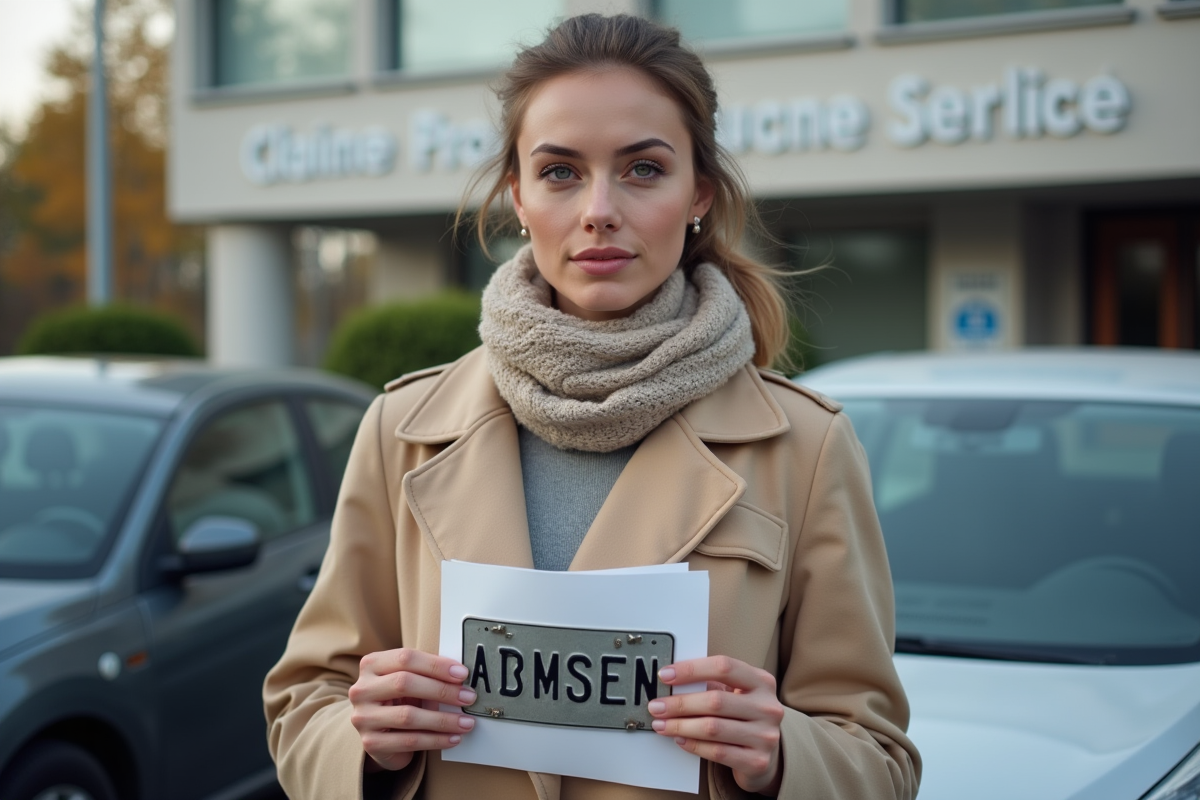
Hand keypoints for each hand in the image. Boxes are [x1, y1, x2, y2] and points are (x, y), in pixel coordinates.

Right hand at [348, 648, 477, 771]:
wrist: (381, 733)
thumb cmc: (401, 699)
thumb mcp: (410, 681)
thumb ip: (428, 674)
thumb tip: (461, 677)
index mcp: (371, 664)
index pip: (406, 658)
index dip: (436, 665)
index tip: (462, 674)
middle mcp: (361, 689)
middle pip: (404, 683)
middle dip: (442, 690)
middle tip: (468, 698)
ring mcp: (363, 717)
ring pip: (408, 716)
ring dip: (443, 719)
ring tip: (467, 722)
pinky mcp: (371, 743)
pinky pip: (409, 741)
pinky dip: (435, 740)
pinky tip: (453, 739)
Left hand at [649, 656, 784, 795]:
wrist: (769, 755)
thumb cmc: (743, 717)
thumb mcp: (736, 694)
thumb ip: (711, 685)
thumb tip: (670, 682)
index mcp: (762, 681)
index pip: (724, 667)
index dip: (692, 670)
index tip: (665, 675)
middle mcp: (768, 707)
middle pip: (715, 701)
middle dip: (679, 703)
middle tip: (656, 706)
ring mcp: (765, 736)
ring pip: (713, 728)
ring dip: (680, 726)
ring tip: (661, 725)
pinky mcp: (758, 761)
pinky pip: (717, 752)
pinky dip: (694, 745)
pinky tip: (680, 739)